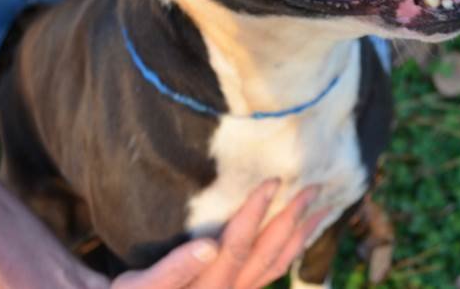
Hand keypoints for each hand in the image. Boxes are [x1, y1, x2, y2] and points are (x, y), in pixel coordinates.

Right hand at [111, 180, 327, 288]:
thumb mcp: (138, 287)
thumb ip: (172, 272)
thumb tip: (210, 249)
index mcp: (206, 287)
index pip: (236, 245)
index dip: (256, 212)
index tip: (273, 181)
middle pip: (266, 254)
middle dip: (290, 219)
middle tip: (312, 188)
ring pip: (275, 265)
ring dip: (300, 235)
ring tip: (320, 209)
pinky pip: (272, 272)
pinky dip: (290, 250)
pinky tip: (301, 233)